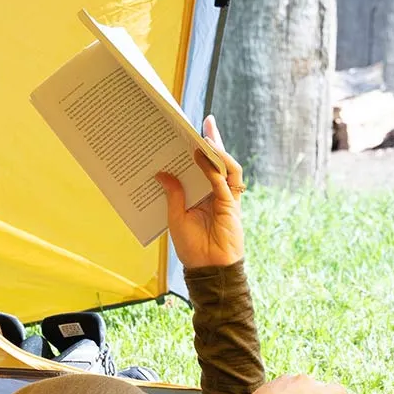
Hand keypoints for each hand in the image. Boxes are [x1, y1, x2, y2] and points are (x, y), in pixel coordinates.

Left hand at [154, 115, 244, 269]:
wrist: (207, 270)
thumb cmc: (192, 249)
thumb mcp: (175, 218)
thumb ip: (172, 195)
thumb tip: (161, 173)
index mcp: (202, 196)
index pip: (203, 168)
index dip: (201, 150)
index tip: (191, 131)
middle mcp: (215, 194)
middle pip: (217, 162)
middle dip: (214, 142)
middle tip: (206, 122)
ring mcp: (226, 199)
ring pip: (227, 168)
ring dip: (217, 151)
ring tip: (204, 137)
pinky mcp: (231, 205)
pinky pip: (225, 181)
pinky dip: (214, 168)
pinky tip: (203, 156)